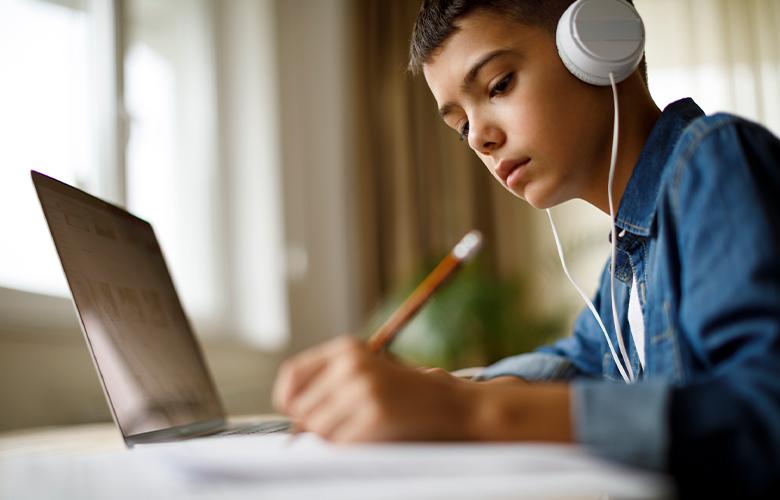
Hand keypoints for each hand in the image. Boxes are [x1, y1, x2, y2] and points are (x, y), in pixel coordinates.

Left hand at [272, 335, 474, 441]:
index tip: (292, 411)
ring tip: (359, 427)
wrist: (445, 402)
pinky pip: (340, 444)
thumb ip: (329, 381)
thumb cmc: (400, 391)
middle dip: (314, 423)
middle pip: (302, 407)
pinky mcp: (374, 415)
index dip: (286, 397)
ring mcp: (363, 389)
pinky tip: (370, 435)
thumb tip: (291, 410)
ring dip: (332, 437)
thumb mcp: (364, 371)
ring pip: (318, 429)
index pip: (293, 373)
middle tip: (340, 424)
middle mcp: (351, 364)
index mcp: (347, 348)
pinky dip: (349, 446)